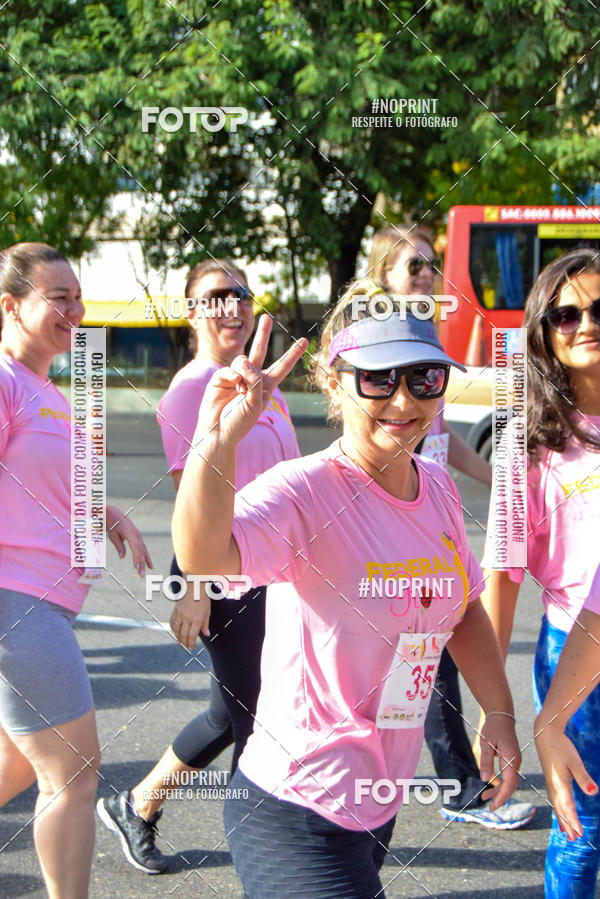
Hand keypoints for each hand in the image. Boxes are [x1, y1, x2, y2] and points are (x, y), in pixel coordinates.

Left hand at [106, 505, 152, 575]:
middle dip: (141, 563)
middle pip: (141, 550)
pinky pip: (143, 549)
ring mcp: (138, 537)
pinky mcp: (138, 539)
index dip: (137, 557)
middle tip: (141, 575)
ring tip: (144, 573)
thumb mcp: (112, 534)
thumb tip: (122, 556)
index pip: (135, 547)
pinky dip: (146, 558)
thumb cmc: (112, 524)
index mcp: (130, 532)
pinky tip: (149, 566)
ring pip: (143, 551)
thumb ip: (118, 545)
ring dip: (145, 562)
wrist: (115, 514)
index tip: (136, 567)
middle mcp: (137, 535)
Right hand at [169, 581, 210, 649]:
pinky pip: (172, 621)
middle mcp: (188, 618)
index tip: (191, 648)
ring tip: (180, 642)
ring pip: (176, 629)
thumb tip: (207, 635)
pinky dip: (172, 628)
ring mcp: (180, 614)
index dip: (191, 643)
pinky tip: (174, 631)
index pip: (193, 635)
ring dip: (178, 637)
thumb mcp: (208, 611)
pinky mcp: (176, 609)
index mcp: (197, 619)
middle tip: (186, 647)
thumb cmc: (203, 598)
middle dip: (185, 643)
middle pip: (184, 634)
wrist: (194, 585)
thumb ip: (206, 624)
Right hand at [197, 315, 306, 445]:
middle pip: (259, 350)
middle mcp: (252, 378)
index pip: (282, 366)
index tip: (304, 341)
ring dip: (245, 373)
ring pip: (244, 359)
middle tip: (266, 317)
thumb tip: (245, 362)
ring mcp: (235, 376)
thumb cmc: (240, 423)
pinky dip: (233, 376)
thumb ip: (255, 381)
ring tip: (241, 390)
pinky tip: (233, 386)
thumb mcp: (257, 403)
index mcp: (266, 385)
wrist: (218, 432)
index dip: (293, 354)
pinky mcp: (220, 377)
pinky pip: (230, 369)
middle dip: (263, 333)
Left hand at [478, 714, 520, 808]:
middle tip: (489, 808)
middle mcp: (516, 762)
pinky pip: (508, 776)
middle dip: (501, 798)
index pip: (510, 783)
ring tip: (484, 798)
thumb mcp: (486, 743)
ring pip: (509, 782)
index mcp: (511, 759)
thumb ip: (485, 761)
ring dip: (499, 791)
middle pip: (511, 785)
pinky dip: (500, 783)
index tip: (494, 806)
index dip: (502, 796)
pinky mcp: (512, 760)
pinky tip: (491, 786)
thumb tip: (485, 779)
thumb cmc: (493, 728)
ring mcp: (515, 761)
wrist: (501, 716)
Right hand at [535, 718, 597, 840]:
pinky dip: (558, 809)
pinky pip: (554, 799)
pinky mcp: (550, 779)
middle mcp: (553, 786)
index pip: (568, 807)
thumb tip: (594, 792)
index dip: (574, 821)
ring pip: (556, 806)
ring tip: (566, 833)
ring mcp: (550, 783)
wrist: (545, 734)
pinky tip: (559, 812)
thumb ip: (584, 777)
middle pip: (561, 809)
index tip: (580, 834)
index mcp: (560, 784)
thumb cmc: (560, 747)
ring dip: (562, 819)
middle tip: (575, 839)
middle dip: (568, 825)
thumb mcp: (575, 761)